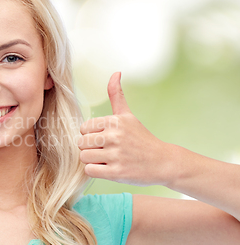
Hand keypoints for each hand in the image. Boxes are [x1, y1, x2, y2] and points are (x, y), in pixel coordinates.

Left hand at [77, 72, 174, 186]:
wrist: (163, 162)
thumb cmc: (141, 139)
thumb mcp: (128, 116)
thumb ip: (117, 95)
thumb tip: (116, 72)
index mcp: (115, 121)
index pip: (83, 128)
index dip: (90, 135)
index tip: (103, 139)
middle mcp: (115, 136)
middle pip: (81, 143)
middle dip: (90, 148)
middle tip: (105, 151)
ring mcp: (116, 155)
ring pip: (83, 157)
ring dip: (92, 160)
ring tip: (107, 159)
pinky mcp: (117, 172)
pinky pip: (89, 170)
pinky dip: (95, 171)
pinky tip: (107, 168)